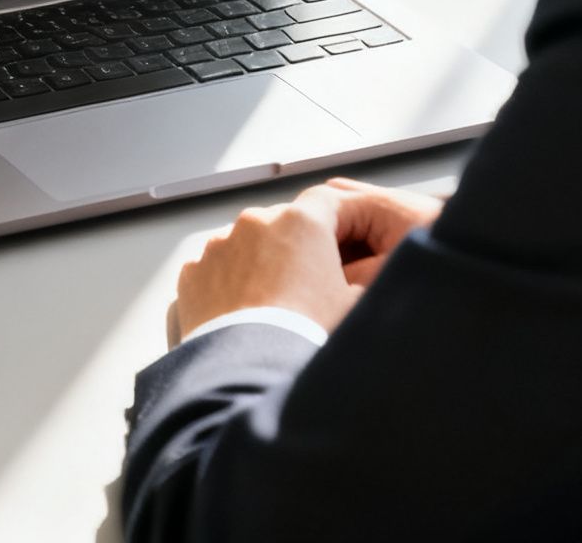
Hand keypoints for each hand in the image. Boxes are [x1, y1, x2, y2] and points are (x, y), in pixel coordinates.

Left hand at [168, 179, 445, 345]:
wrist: (248, 380)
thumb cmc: (306, 342)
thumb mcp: (361, 309)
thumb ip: (375, 279)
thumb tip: (388, 273)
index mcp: (302, 222)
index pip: (335, 201)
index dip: (351, 220)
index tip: (359, 237)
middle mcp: (256, 223)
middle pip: (289, 224)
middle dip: (303, 249)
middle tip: (318, 287)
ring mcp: (219, 247)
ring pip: (251, 245)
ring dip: (264, 265)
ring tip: (279, 307)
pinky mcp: (193, 274)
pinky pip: (218, 270)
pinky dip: (231, 284)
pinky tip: (247, 313)